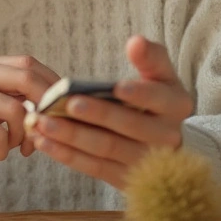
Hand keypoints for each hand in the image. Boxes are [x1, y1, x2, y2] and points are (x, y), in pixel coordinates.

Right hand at [0, 55, 58, 193]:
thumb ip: (11, 98)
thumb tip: (53, 104)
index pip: (29, 63)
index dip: (51, 85)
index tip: (59, 110)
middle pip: (28, 78)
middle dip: (45, 108)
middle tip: (42, 134)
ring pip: (18, 111)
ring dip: (21, 138)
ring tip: (8, 150)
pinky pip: (0, 134)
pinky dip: (2, 151)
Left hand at [30, 35, 192, 188]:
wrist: (162, 140)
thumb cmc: (156, 97)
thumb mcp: (161, 75)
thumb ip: (150, 56)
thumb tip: (135, 42)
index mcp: (177, 106)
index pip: (157, 99)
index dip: (139, 94)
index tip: (117, 87)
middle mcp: (167, 138)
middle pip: (129, 127)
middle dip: (98, 115)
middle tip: (68, 103)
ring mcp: (145, 162)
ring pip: (107, 149)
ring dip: (73, 137)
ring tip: (43, 122)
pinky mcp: (123, 178)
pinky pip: (93, 167)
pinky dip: (67, 155)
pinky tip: (44, 141)